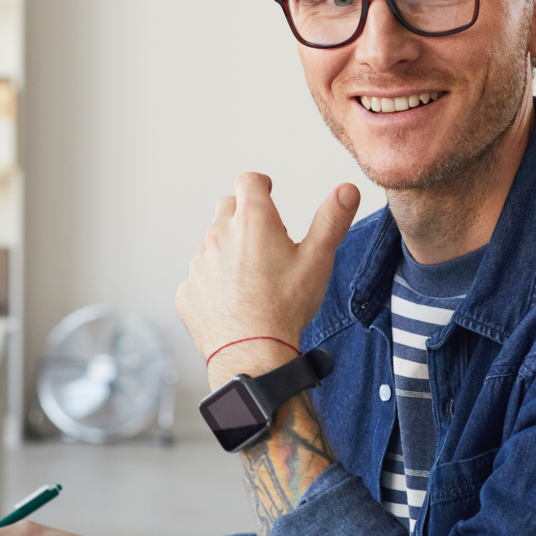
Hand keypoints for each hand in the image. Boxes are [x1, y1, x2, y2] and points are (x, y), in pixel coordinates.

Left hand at [176, 173, 359, 383]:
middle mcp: (219, 235)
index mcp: (252, 221)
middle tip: (264, 241)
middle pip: (228, 209)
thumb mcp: (317, 259)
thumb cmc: (286, 306)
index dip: (260, 184)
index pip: (248, 181)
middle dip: (244, 217)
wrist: (253, 353)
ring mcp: (199, 264)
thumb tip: (348, 189)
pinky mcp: (187, 291)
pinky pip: (200, 279)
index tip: (267, 191)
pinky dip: (214, 284)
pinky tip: (234, 303)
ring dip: (228, 252)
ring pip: (213, 245)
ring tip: (252, 279)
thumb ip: (332, 220)